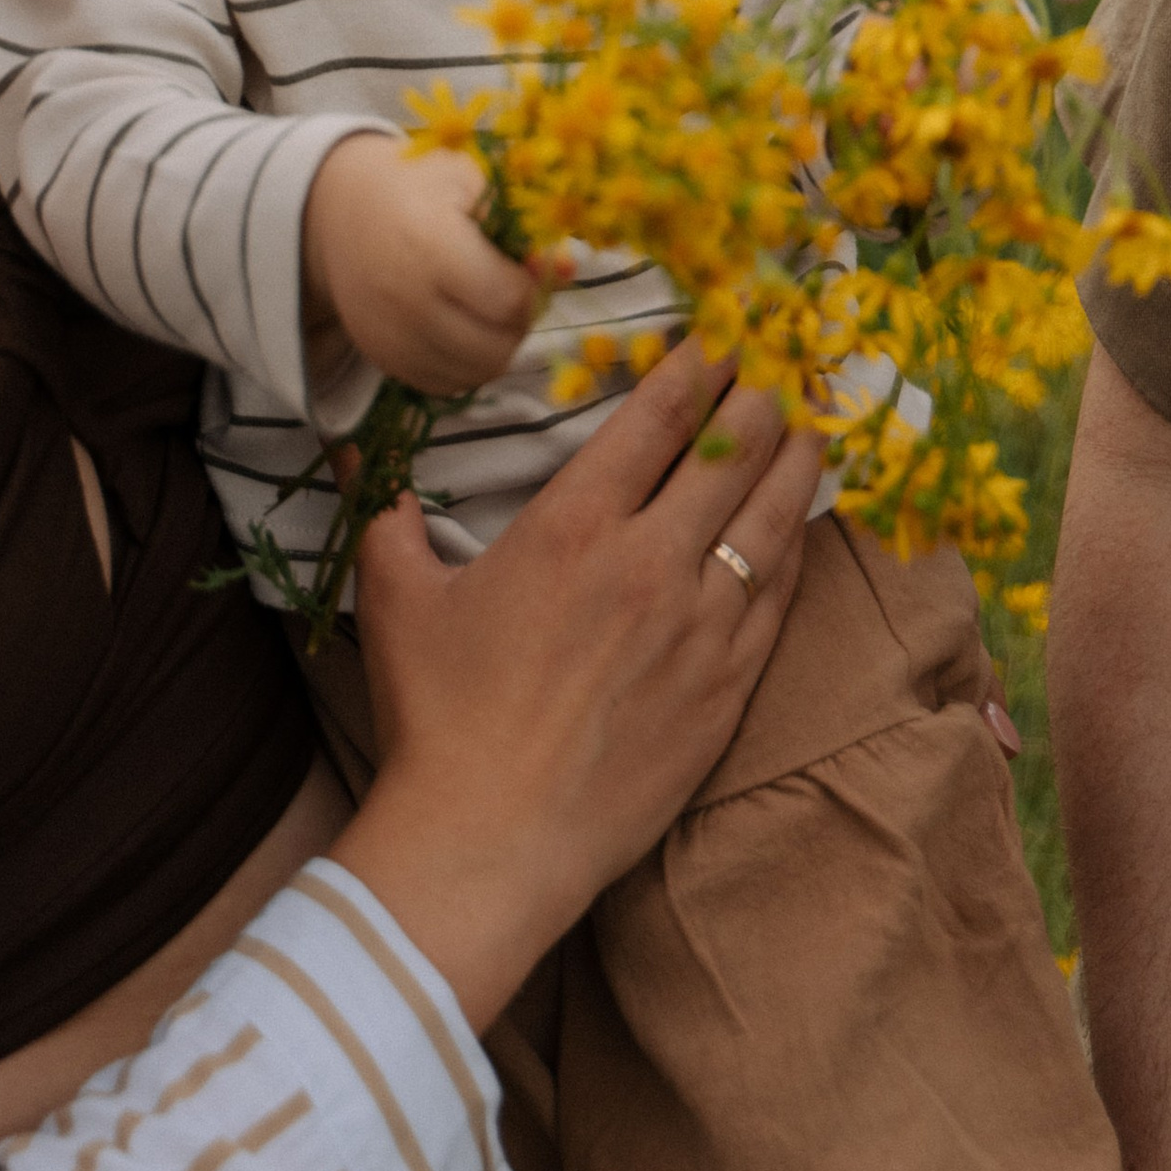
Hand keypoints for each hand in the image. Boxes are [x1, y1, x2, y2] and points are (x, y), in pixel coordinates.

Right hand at [303, 132, 538, 395]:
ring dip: (497, 346)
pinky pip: (448, 385)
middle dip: (519, 322)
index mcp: (431, 245)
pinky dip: (466, 363)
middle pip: (497, 347)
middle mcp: (406, 300)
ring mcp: (390, 337)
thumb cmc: (419, 188)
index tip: (522, 265)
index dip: (531, 286)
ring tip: (485, 306)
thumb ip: (525, 227)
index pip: (510, 300)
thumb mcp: (473, 183)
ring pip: (477, 373)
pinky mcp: (382, 359)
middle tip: (509, 290)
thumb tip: (568, 269)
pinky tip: (459, 324)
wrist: (341, 210)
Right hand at [330, 338, 822, 1023]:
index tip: (723, 328)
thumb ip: (388, 516)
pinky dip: (798, 543)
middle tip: (782, 356)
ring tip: (813, 415)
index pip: (657, 417)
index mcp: (573, 527)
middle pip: (732, 451)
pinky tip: (804, 520)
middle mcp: (650, 563)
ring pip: (773, 517)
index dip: (698, 362)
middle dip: (761, 392)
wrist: (491, 842)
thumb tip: (356, 458)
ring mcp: (700, 627)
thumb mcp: (398, 601)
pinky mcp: (729, 686)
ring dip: (796, 456)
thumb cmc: (437, 720)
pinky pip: (782, 594)